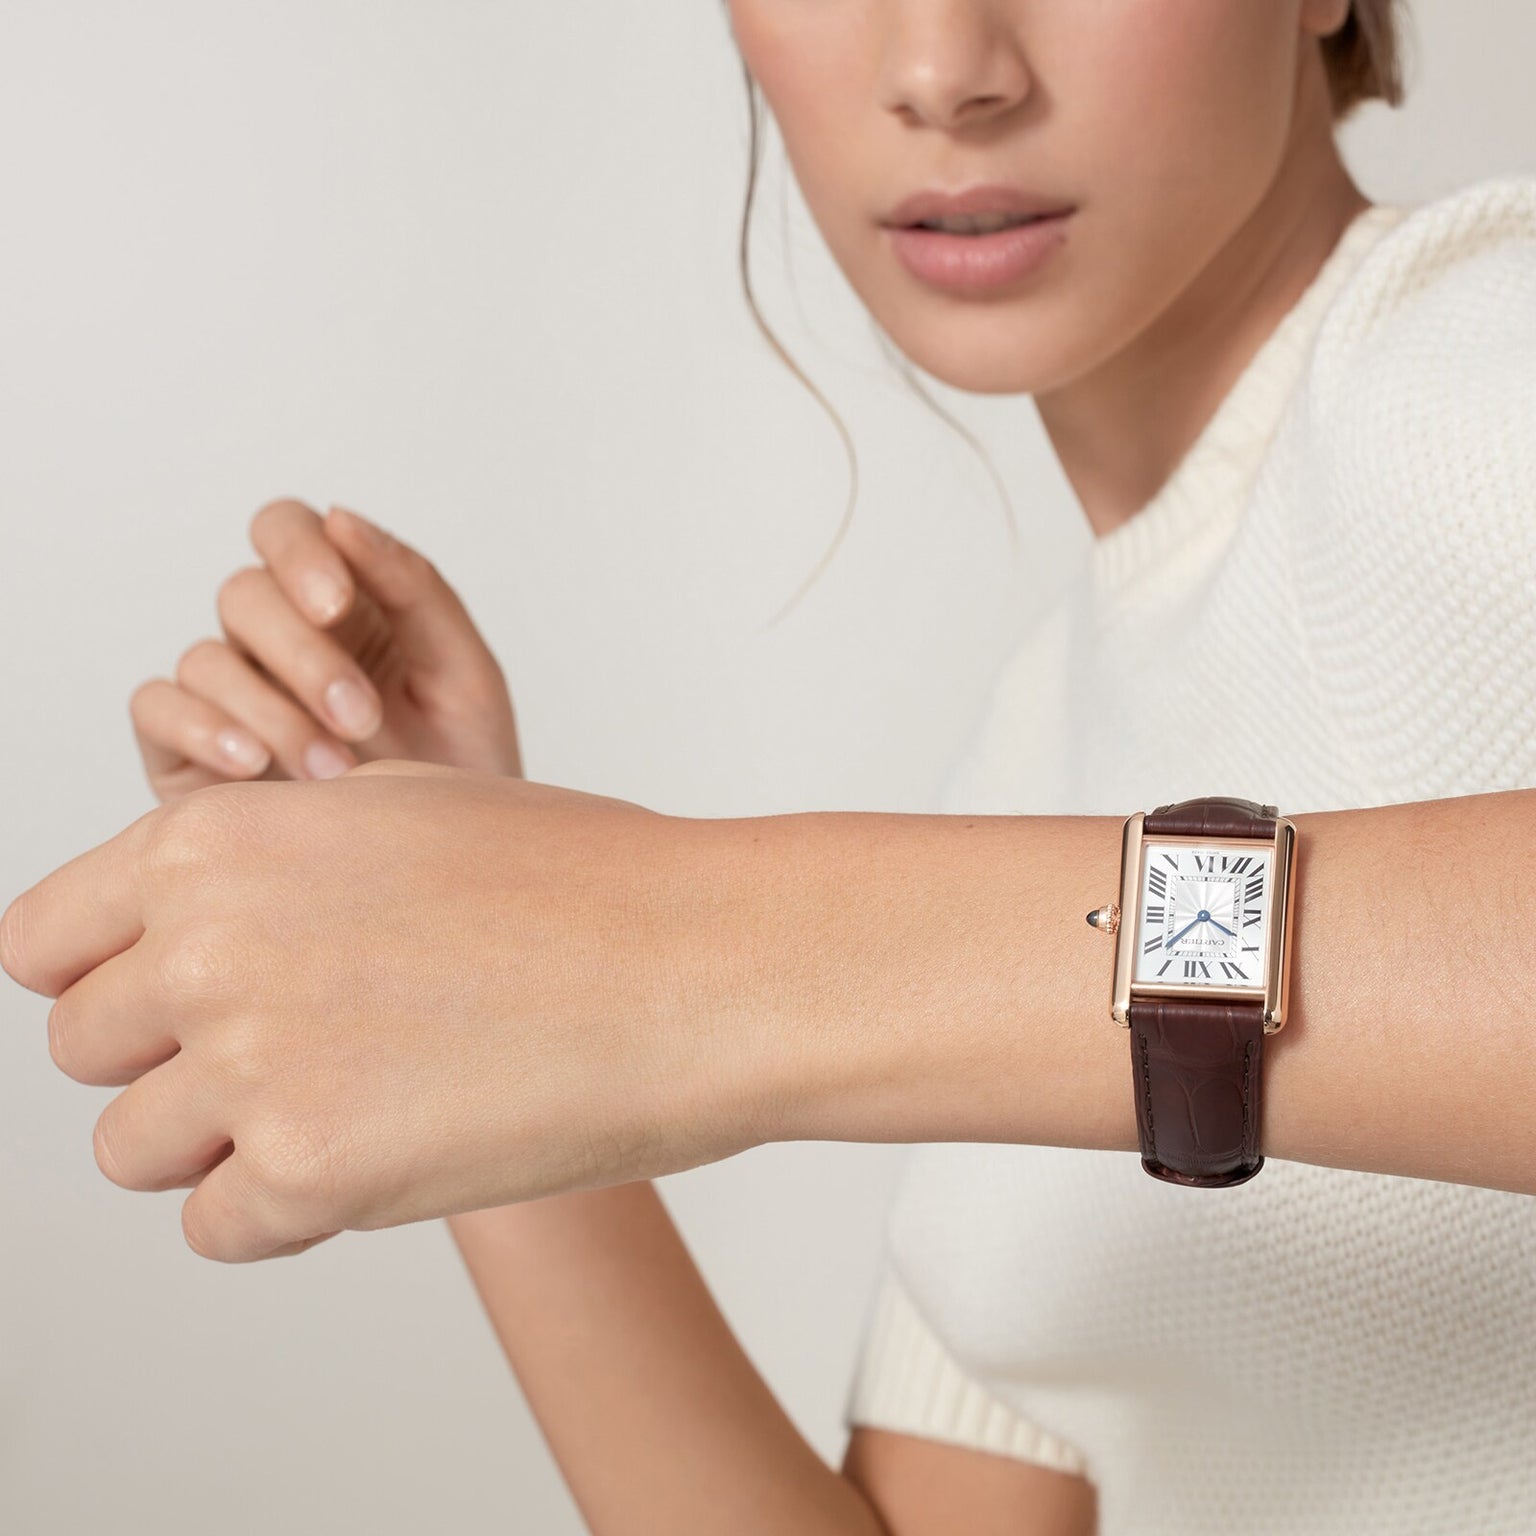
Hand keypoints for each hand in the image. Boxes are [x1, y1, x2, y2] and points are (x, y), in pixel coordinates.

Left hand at [0, 763, 783, 1261]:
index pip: (41, 943)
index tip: (164, 1005)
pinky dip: (284, 1208)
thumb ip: (260, 865)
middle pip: (85, 1049)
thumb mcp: (391, 816)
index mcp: (214, 842)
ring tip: (345, 1101)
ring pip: (136, 1150)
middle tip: (290, 1053)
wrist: (695, 962)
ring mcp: (251, 1063)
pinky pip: (220, 1227)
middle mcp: (206, 947)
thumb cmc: (575, 880)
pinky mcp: (312, 1173)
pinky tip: (383, 1151)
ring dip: (222, 1140)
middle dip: (171, 1059)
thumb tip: (172, 927)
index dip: (103, 978)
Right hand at [130, 497, 521, 801]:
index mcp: (341, 603)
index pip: (285, 529)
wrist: (445, 876)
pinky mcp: (184, 751)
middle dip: (305, 656)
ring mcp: (227, 693)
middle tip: (361, 717)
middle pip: (244, 594)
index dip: (299, 553)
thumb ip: (414, 588)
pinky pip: (158, 708)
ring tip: (335, 772)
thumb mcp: (463, 675)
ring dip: (272, 711)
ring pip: (207, 658)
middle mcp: (274, 638)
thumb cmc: (461, 769)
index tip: (337, 604)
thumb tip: (343, 517)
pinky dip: (203, 730)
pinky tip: (254, 767)